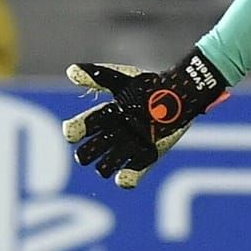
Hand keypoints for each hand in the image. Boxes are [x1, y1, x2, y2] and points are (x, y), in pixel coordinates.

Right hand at [62, 50, 228, 188]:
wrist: (179, 94)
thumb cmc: (149, 85)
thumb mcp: (122, 78)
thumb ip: (98, 76)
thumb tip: (71, 72)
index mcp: (104, 117)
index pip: (79, 129)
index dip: (73, 131)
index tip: (74, 131)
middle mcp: (112, 135)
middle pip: (86, 154)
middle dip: (86, 153)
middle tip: (95, 146)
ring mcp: (128, 148)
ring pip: (104, 168)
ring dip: (105, 165)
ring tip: (116, 153)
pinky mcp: (147, 158)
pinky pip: (131, 176)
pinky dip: (126, 179)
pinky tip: (124, 175)